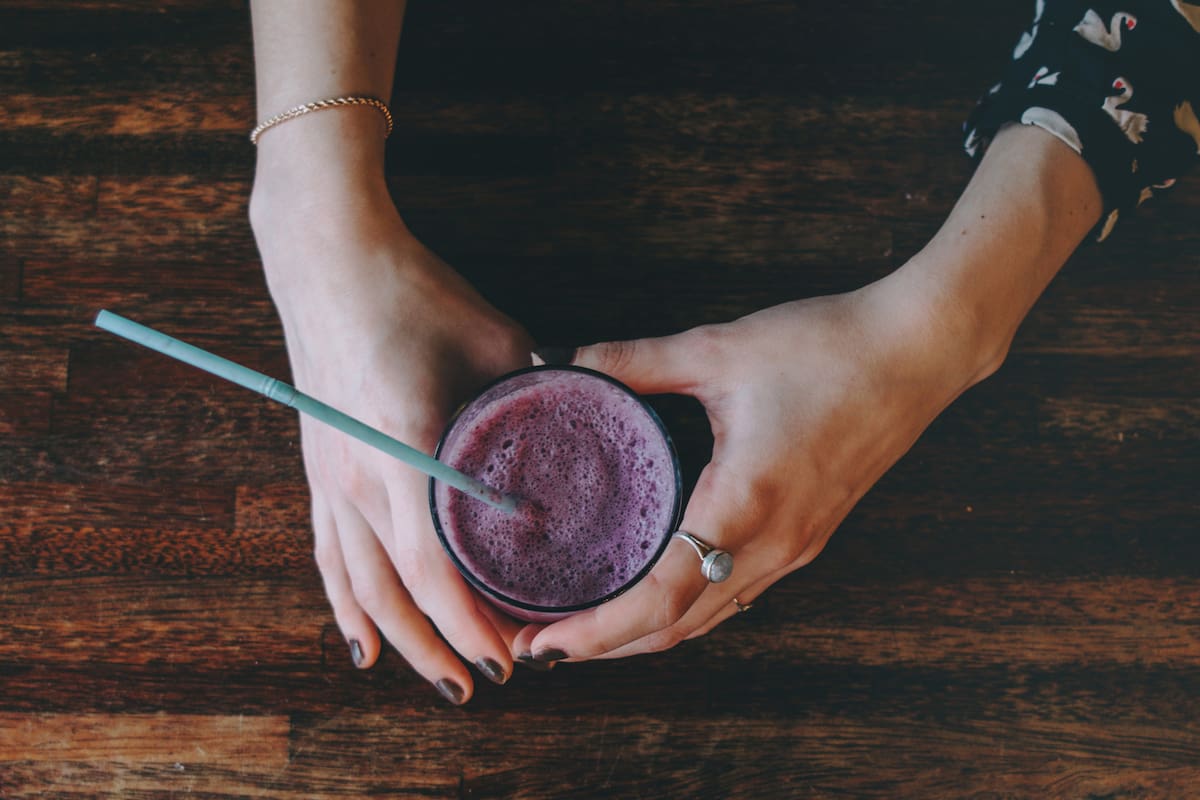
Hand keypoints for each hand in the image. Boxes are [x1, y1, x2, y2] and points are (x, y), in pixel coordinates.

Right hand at [252, 177, 532, 701]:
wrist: (328, 260)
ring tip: (441, 680)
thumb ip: (535, 395)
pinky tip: (364, 646)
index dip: (470, 622)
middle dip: (444, 648)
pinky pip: (327, 557)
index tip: (509, 656)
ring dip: (402, 642)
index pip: (434, 564)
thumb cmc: (414, 294)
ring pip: (360, 588)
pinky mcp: (317, 470)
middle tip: (491, 681)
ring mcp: (330, 476)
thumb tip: (578, 432)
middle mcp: (359, 474)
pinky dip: (346, 608)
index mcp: (406, 443)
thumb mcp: (494, 339)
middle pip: (397, 593)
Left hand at [518, 275, 996, 660]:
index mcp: (745, 503)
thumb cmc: (827, 348)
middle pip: (678, 629)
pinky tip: (653, 590)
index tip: (544, 646)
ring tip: (586, 626)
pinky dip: (685, 609)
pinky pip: (736, 594)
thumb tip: (562, 361)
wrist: (918, 350)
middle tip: (543, 644)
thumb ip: (635, 361)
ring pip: (709, 619)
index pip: (660, 600)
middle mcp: (773, 544)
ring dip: (645, 634)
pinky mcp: (808, 536)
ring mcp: (796, 548)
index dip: (597, 633)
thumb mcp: (718, 349)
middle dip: (607, 647)